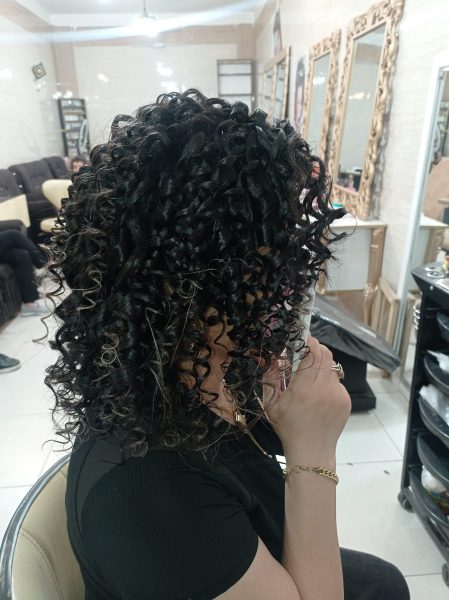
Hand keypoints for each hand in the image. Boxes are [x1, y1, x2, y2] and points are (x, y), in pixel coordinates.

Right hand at [261, 337, 350, 458]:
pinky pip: (337, 382)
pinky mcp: (346, 401)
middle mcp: (324, 388)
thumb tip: (274, 355)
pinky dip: (327, 382)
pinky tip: (319, 396)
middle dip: (315, 350)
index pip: (313, 351)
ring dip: (321, 366)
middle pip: (326, 354)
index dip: (308, 341)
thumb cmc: (288, 427)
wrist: (312, 452)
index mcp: (304, 387)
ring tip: (310, 379)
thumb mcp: (271, 403)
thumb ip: (271, 376)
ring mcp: (338, 394)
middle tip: (304, 356)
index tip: (300, 341)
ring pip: (332, 367)